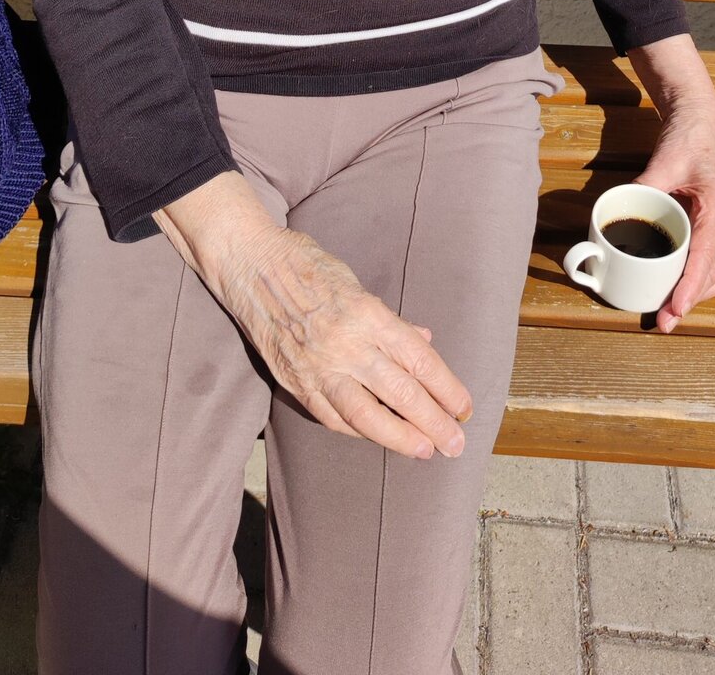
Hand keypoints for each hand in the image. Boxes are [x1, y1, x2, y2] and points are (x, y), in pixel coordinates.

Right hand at [153, 171, 472, 459]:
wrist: (250, 265)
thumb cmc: (308, 264)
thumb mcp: (356, 282)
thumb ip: (390, 320)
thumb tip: (423, 344)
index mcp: (368, 315)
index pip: (419, 361)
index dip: (446, 388)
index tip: (463, 406)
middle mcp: (347, 345)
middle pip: (400, 394)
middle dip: (433, 422)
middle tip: (456, 443)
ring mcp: (318, 368)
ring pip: (366, 416)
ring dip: (399, 437)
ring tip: (424, 451)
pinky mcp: (294, 382)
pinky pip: (330, 416)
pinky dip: (356, 430)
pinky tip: (374, 437)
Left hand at [630, 103, 714, 334]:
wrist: (698, 126)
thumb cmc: (685, 142)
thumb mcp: (664, 160)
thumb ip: (646, 184)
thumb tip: (618, 208)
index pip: (707, 254)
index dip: (692, 285)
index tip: (677, 308)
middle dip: (692, 299)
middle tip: (665, 321)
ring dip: (699, 295)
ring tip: (671, 312)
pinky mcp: (712, 230)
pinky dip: (701, 282)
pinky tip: (681, 291)